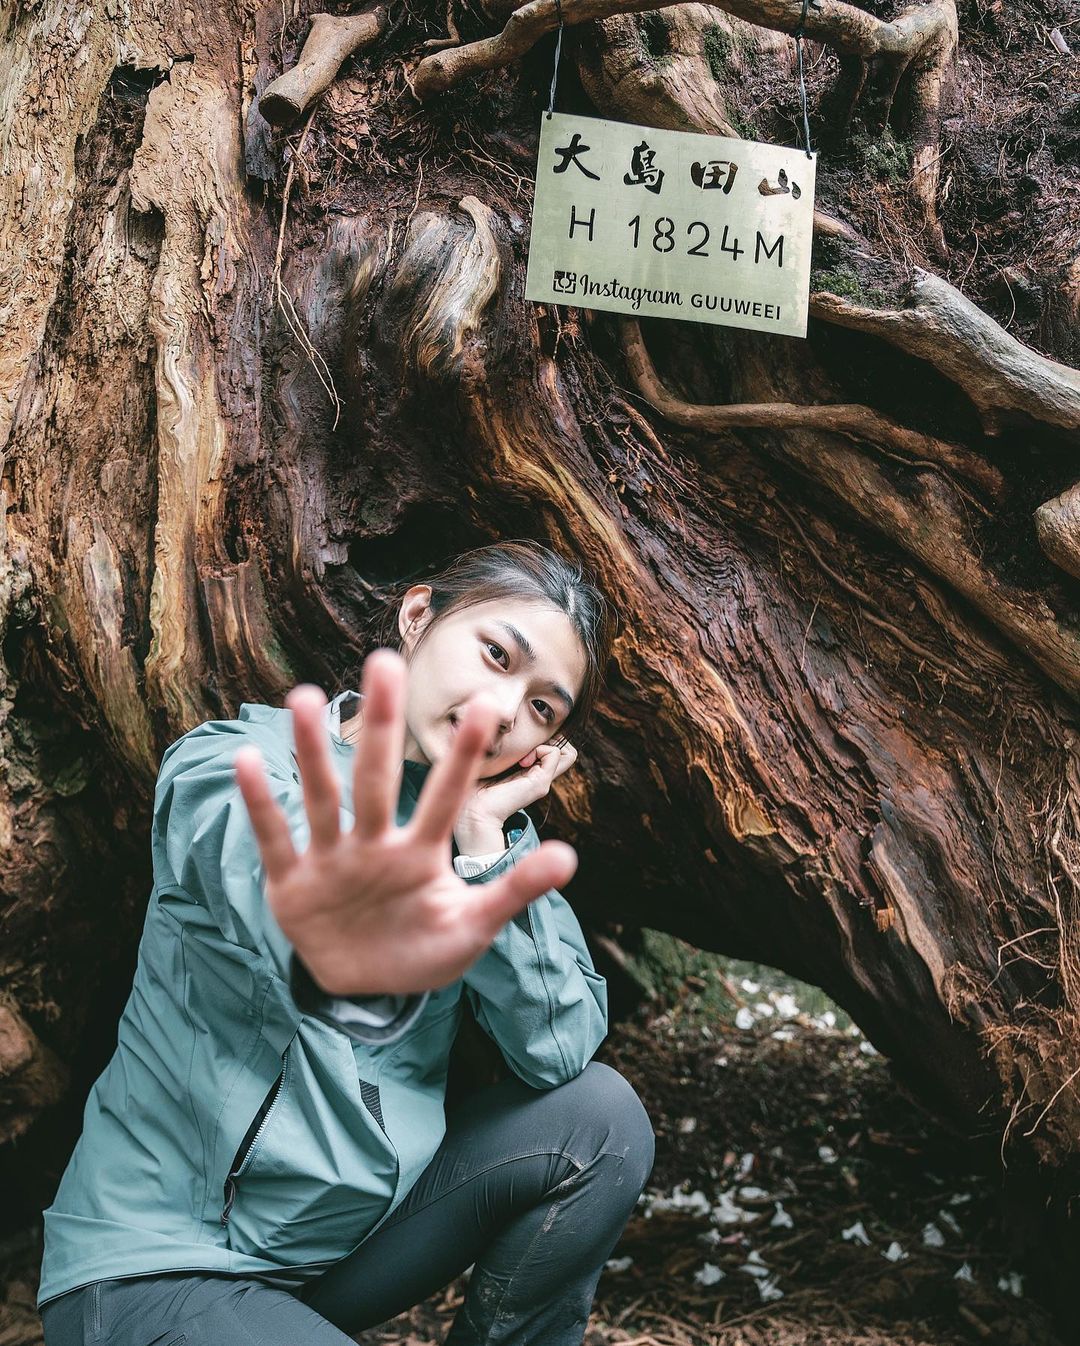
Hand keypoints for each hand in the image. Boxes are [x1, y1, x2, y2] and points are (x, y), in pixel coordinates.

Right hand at [232, 650, 577, 996]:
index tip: (485, 706)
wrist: (364, 989)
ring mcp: (333, 860)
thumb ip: (514, 891)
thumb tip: (570, 856)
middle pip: (378, 778)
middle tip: (386, 662)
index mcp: (422, 854)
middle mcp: (376, 844)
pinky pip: (276, 839)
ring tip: (303, 697)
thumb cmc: (423, 948)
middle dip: (383, 725)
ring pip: (322, 797)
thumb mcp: (473, 926)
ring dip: (312, 750)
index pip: (446, 798)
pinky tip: (249, 760)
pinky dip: (261, 805)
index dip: (463, 757)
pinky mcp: (293, 883)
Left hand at [454, 738, 577, 854]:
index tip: (520, 743)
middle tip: (526, 746)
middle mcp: (540, 777)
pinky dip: (541, 748)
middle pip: (566, 752)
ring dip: (546, 743)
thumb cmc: (474, 784)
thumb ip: (503, 750)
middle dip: (551, 739)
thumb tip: (504, 725)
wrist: (471, 810)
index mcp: (530, 773)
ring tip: (523, 755)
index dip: (544, 738)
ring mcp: (543, 781)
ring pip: (567, 751)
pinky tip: (522, 760)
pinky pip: (555, 752)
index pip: (554, 750)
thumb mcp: (492, 760)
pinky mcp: (541, 783)